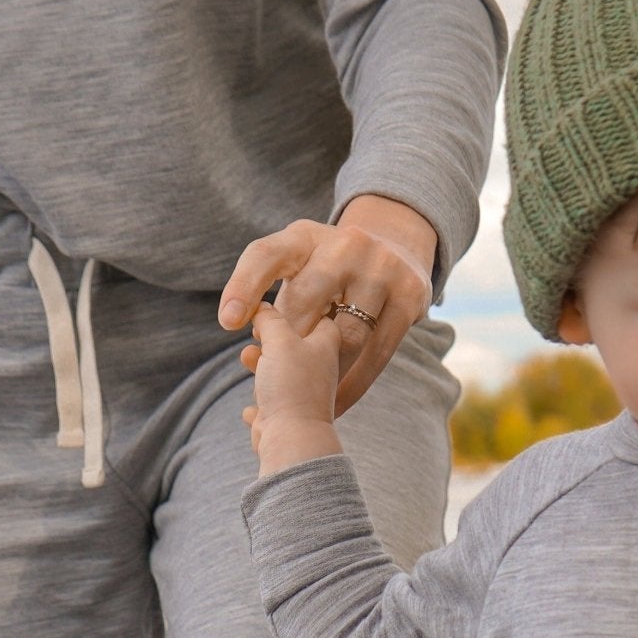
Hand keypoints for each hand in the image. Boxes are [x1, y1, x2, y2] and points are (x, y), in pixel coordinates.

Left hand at [219, 193, 436, 413]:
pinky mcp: (409, 295)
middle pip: (305, 301)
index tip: (228, 323)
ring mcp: (382, 267)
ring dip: (324, 370)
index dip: (244, 287)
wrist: (395, 248)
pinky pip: (377, 352)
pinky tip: (336, 402)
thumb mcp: (298, 270)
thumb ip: (273, 309)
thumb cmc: (327, 271)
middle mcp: (346, 243)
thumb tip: (251, 359)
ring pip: (345, 334)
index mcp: (305, 236)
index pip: (265, 255)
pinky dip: (354, 383)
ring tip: (308, 395)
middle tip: (279, 374)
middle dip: (290, 342)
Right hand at [240, 302, 347, 475]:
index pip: (323, 317)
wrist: (292, 438)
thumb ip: (269, 319)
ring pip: (282, 374)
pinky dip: (260, 405)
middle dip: (271, 341)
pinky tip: (252, 409)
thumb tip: (261, 307)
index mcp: (327, 345)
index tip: (278, 307)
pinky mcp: (290, 418)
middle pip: (297, 346)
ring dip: (261, 368)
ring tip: (246, 360)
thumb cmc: (291, 385)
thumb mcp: (279, 339)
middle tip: (256, 336)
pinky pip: (272, 406)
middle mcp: (321, 370)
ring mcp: (306, 395)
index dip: (302, 308)